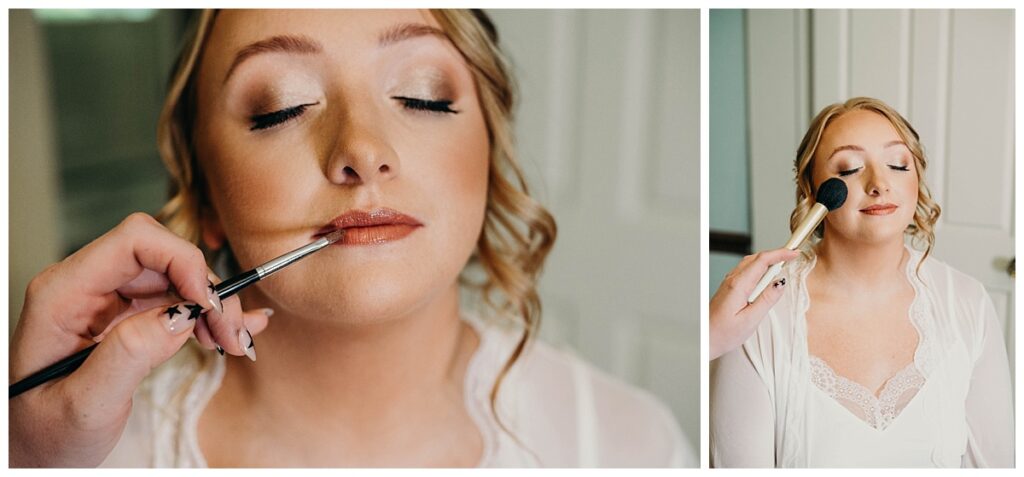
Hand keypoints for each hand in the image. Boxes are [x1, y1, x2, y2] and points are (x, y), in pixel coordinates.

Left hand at [8, 213, 268, 466]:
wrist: (33, 454)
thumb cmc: (44, 433)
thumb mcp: (84, 404)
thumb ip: (129, 354)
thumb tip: (182, 314)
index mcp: (63, 294)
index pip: (134, 241)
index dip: (182, 261)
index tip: (210, 306)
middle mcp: (85, 286)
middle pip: (163, 257)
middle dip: (207, 290)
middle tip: (232, 337)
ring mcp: (107, 299)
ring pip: (177, 277)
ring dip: (212, 307)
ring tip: (233, 344)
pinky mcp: (127, 316)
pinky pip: (176, 300)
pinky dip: (208, 314)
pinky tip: (236, 329)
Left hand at [709, 248, 799, 360]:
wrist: (705, 339)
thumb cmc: (724, 333)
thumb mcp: (751, 319)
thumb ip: (767, 299)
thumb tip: (781, 283)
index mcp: (738, 285)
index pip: (762, 260)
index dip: (780, 254)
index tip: (794, 253)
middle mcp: (732, 280)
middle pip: (756, 258)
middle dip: (775, 254)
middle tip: (792, 257)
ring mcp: (729, 283)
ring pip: (750, 263)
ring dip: (767, 261)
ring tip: (783, 266)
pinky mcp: (729, 288)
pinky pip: (746, 272)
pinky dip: (759, 269)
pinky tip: (766, 278)